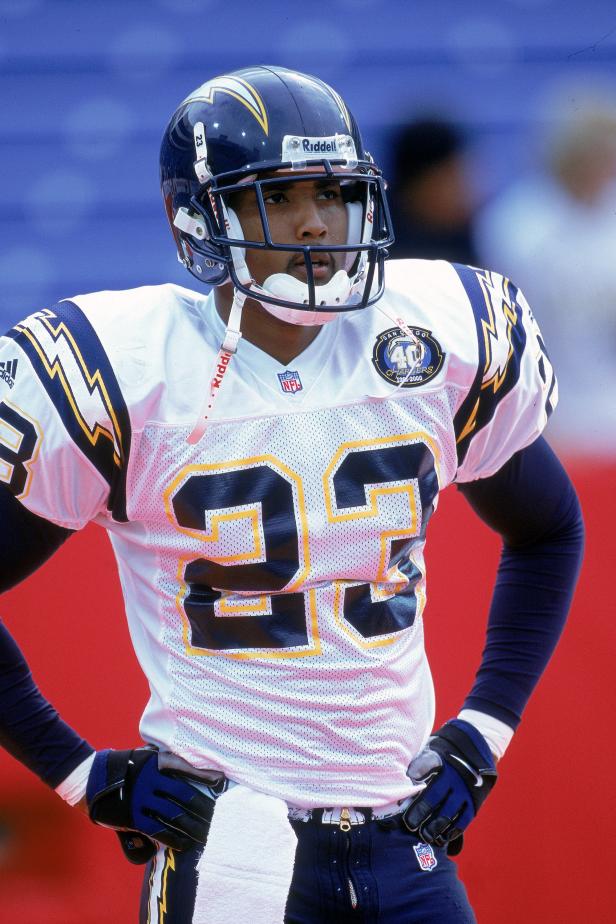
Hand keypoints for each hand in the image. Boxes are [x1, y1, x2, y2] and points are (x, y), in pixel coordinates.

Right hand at [86, 748, 216, 858]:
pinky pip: (158, 829)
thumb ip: (164, 764)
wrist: (92, 779)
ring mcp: (142, 798)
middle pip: (185, 795)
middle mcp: (151, 779)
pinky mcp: (134, 816)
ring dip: (192, 826)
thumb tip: (190, 771)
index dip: (204, 775)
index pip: (186, 768)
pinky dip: (173, 837)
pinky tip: (185, 843)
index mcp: (156, 761)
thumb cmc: (124, 767)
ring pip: (175, 814)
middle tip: (217, 817)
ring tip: (206, 834)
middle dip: (203, 808)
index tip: (221, 781)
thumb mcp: (144, 758)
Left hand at [403, 719, 496, 853]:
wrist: (474, 752)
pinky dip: (452, 831)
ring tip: (425, 835)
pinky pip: (463, 820)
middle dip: (420, 812)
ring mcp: (464, 790)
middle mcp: (452, 776)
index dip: (415, 775)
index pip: (425, 765)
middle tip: (409, 825)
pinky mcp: (473, 802)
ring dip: (436, 826)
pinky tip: (442, 838)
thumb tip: (403, 784)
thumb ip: (418, 766)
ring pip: (448, 812)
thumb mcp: (431, 751)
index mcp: (440, 759)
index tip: (405, 789)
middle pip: (434, 796)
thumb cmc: (443, 755)